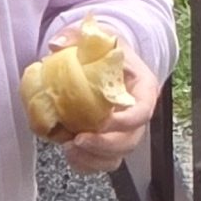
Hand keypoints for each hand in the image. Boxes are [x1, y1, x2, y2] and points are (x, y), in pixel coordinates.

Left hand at [43, 26, 161, 174]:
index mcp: (142, 88)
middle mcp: (136, 113)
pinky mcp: (106, 142)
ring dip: (94, 159)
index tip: (102, 122)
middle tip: (77, 139)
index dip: (126, 121)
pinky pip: (101, 163)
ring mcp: (122, 131)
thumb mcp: (95, 36)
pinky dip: (85, 164)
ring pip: (117, 157)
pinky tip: (70, 154)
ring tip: (70, 148)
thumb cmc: (104, 51)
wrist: (103, 62)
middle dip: (104, 145)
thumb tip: (57, 45)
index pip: (144, 111)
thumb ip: (77, 36)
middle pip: (131, 140)